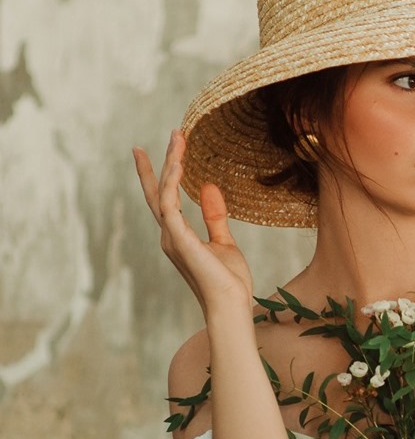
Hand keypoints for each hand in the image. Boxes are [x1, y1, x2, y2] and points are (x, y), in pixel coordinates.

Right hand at [133, 130, 253, 316]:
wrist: (231, 304)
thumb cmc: (229, 281)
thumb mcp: (225, 242)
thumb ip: (215, 216)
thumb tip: (207, 186)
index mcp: (179, 236)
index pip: (165, 200)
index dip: (161, 175)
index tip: (159, 151)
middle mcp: (170, 235)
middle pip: (158, 192)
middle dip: (160, 162)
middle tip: (172, 133)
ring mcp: (172, 237)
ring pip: (163, 192)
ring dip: (170, 164)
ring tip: (178, 138)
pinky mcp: (178, 239)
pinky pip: (169, 204)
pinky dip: (171, 182)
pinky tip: (179, 162)